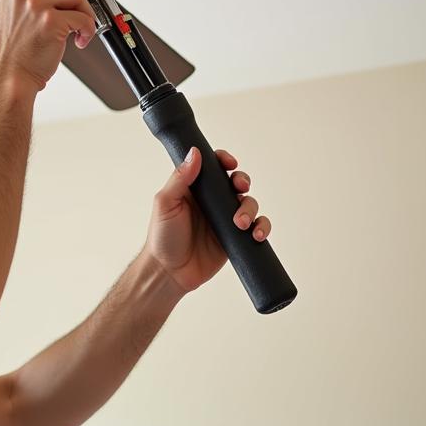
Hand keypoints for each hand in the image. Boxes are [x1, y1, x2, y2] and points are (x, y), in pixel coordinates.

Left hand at [142, 147, 272, 295]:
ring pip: (249, 203)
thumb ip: (179, 179)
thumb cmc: (162, 237)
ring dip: (250, 208)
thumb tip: (195, 153)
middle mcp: (211, 202)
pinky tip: (257, 234)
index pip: (213, 167)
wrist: (170, 272)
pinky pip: (257, 227)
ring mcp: (225, 219)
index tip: (229, 163)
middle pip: (235, 182)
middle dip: (242, 181)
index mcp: (194, 189)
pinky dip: (263, 227)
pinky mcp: (235, 238)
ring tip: (240, 223)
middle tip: (239, 188)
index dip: (224, 160)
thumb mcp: (165, 204)